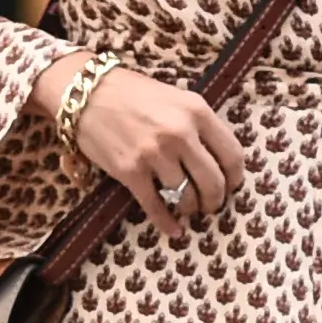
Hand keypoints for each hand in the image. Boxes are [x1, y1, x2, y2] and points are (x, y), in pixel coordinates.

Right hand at [35, 51, 247, 235]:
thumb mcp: (176, 97)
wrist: (86, 92)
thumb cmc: (132, 92)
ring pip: (186, 197)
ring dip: (189, 208)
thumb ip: (198, 124)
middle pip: (214, 182)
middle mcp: (180, 133)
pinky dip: (167, 223)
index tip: (231, 186)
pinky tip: (174, 230)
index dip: (235, 178)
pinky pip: (156, 206)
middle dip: (215, 200)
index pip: (233, 155)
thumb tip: (218, 159)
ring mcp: (155, 154)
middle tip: (210, 205)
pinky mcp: (130, 172)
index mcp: (197, 111)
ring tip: (187, 208)